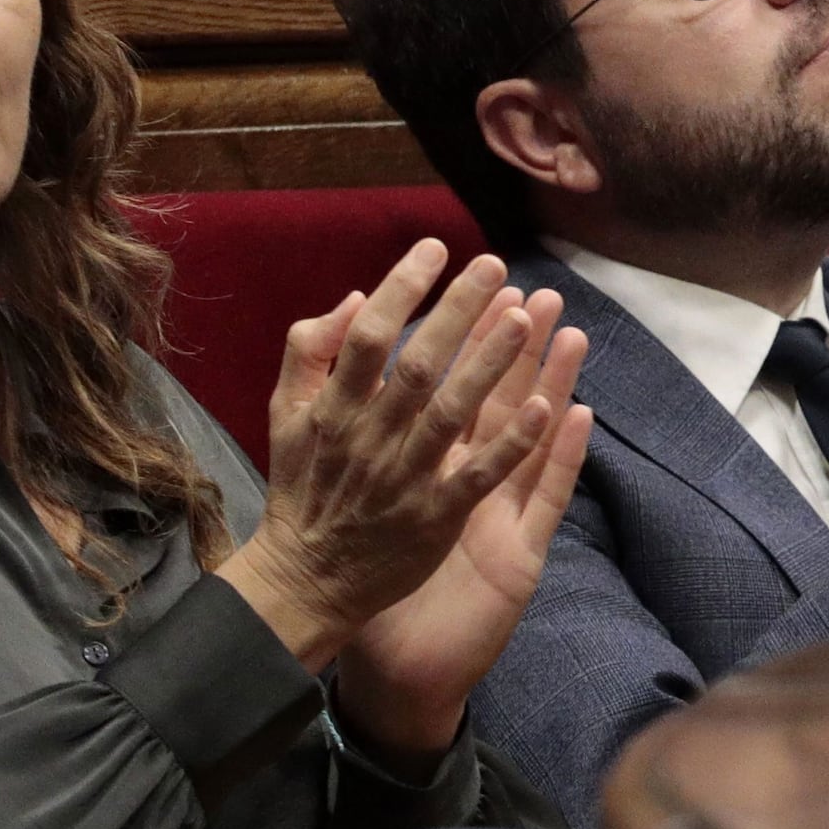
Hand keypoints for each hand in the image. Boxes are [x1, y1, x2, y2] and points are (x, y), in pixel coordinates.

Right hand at [220, 248, 561, 667]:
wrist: (305, 580)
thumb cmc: (301, 485)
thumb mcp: (284, 412)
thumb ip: (310, 351)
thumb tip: (353, 297)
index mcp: (332, 409)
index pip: (369, 335)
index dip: (402, 288)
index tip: (435, 248)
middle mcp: (370, 438)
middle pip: (420, 365)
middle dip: (459, 311)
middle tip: (495, 265)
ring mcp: (405, 479)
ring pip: (454, 413)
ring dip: (491, 364)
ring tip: (525, 317)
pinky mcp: (436, 517)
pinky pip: (479, 475)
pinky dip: (511, 443)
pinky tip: (543, 405)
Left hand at [331, 314, 591, 762]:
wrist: (390, 663)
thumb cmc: (370, 581)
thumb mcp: (349, 499)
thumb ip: (335, 432)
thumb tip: (335, 361)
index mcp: (429, 463)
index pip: (449, 388)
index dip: (465, 337)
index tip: (477, 284)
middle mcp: (469, 480)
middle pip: (496, 400)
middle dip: (513, 345)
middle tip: (536, 291)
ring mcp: (499, 515)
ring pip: (529, 439)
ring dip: (551, 385)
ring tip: (571, 334)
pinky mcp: (517, 556)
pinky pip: (542, 500)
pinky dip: (562, 458)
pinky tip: (578, 416)